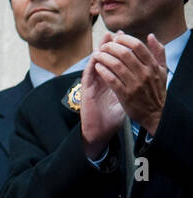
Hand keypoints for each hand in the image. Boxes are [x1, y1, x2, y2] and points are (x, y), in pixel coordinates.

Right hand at [81, 35, 127, 157]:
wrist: (100, 134)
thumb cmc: (112, 120)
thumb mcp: (125, 100)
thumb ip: (130, 88)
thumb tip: (141, 78)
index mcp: (111, 83)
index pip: (116, 62)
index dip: (121, 50)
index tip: (127, 38)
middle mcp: (101, 83)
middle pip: (105, 60)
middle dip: (111, 46)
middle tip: (116, 34)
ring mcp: (92, 87)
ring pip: (95, 65)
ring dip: (100, 52)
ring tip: (105, 40)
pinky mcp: (86, 94)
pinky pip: (88, 77)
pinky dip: (92, 67)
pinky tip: (96, 58)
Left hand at [94, 31, 167, 135]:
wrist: (155, 114)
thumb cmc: (157, 90)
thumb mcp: (163, 70)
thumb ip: (158, 52)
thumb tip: (150, 36)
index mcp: (153, 65)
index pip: (138, 46)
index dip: (125, 39)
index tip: (116, 38)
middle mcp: (145, 73)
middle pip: (125, 54)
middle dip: (111, 47)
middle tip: (104, 46)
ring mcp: (135, 84)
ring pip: (116, 66)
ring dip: (104, 58)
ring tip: (97, 54)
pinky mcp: (126, 95)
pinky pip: (112, 80)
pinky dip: (103, 72)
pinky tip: (97, 67)